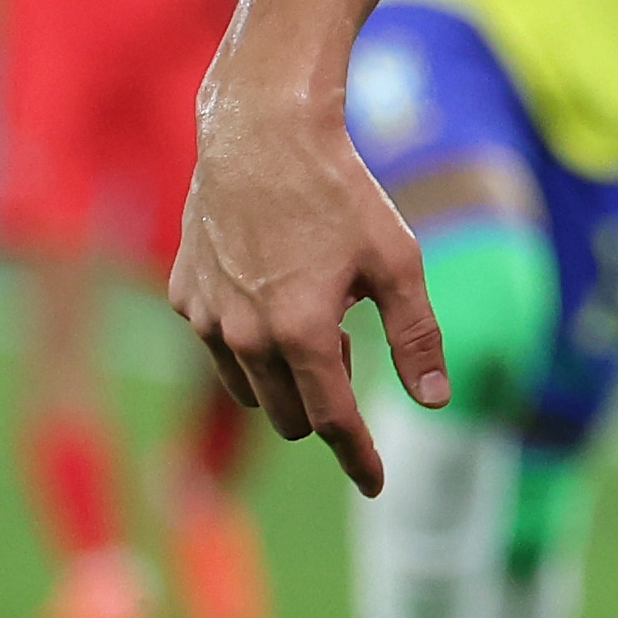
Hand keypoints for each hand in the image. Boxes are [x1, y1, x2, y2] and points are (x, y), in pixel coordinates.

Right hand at [168, 66, 446, 496]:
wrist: (263, 134)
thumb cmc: (341, 194)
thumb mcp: (397, 260)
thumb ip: (417, 336)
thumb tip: (435, 402)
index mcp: (301, 334)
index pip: (333, 423)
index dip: (358, 456)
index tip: (376, 482)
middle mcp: (243, 338)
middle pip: (290, 414)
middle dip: (324, 400)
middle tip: (349, 340)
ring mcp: (204, 320)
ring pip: (250, 388)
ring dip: (285, 374)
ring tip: (314, 311)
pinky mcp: (181, 297)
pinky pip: (219, 347)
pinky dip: (249, 340)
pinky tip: (272, 288)